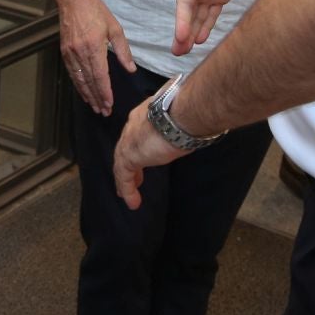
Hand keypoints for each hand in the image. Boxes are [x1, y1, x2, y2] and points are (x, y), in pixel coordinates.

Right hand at [60, 0, 132, 116]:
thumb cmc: (96, 11)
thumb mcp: (115, 28)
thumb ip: (123, 51)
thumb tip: (131, 69)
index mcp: (94, 46)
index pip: (100, 76)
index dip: (105, 93)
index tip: (109, 104)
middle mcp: (80, 52)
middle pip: (89, 81)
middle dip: (97, 98)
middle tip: (103, 111)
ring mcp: (70, 52)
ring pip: (79, 79)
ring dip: (87, 94)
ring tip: (94, 106)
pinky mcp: (64, 51)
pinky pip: (72, 72)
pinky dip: (78, 84)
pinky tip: (83, 91)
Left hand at [112, 94, 184, 209]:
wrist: (180, 114)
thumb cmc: (187, 112)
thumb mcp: (181, 117)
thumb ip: (180, 124)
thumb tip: (192, 127)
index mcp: (146, 114)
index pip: (138, 132)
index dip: (140, 145)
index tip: (145, 155)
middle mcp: (134, 125)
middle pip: (127, 147)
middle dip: (129, 163)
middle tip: (134, 178)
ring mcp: (129, 140)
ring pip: (122, 163)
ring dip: (126, 180)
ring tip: (127, 195)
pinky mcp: (128, 155)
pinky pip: (123, 176)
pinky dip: (127, 190)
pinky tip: (132, 202)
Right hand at [174, 0, 260, 55]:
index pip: (184, 3)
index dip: (182, 20)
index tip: (181, 36)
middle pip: (188, 13)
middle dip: (182, 32)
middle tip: (177, 51)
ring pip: (197, 17)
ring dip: (191, 33)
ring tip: (184, 51)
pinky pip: (210, 14)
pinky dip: (205, 26)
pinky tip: (200, 39)